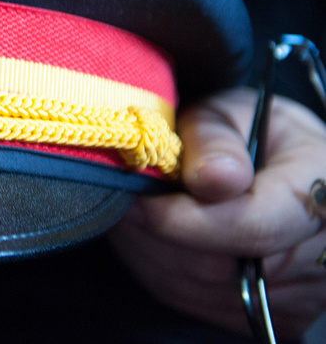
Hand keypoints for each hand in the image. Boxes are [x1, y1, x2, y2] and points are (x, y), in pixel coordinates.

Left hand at [109, 88, 325, 338]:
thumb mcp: (233, 112)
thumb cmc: (252, 130)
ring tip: (132, 214)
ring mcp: (302, 293)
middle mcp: (324, 255)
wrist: (281, 165)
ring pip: (201, 290)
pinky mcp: (273, 315)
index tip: (140, 202)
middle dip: (158, 236)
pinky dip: (161, 271)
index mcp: (323, 192)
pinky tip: (150, 237)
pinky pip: (199, 304)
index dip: (188, 221)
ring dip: (152, 254)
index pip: (255, 226)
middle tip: (121, 203)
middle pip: (222, 267)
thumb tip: (213, 179)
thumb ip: (215, 140)